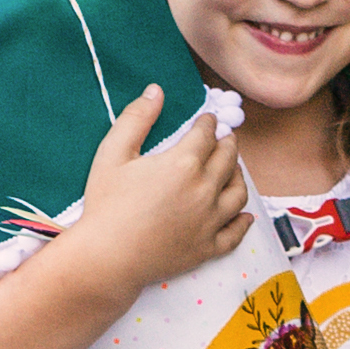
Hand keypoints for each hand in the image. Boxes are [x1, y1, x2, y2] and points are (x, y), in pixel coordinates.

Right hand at [75, 87, 250, 296]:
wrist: (107, 258)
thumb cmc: (106, 205)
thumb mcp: (113, 154)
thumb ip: (136, 119)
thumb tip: (155, 90)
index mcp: (183, 163)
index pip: (206, 135)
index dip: (208, 123)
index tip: (208, 119)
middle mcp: (204, 190)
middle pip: (227, 159)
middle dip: (227, 143)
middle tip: (225, 138)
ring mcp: (210, 221)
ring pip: (238, 192)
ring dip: (238, 175)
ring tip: (232, 169)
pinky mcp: (207, 248)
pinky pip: (235, 233)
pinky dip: (243, 221)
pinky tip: (244, 215)